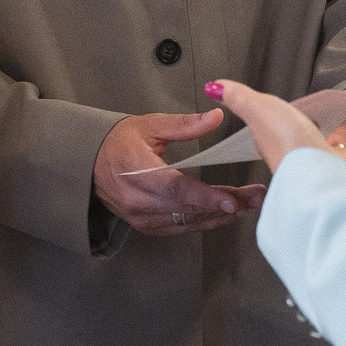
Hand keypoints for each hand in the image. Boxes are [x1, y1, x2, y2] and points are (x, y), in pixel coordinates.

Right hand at [94, 110, 242, 236]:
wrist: (90, 163)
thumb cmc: (119, 142)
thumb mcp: (150, 125)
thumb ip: (184, 125)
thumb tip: (215, 117)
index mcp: (136, 171)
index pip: (176, 189)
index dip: (206, 196)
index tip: (232, 200)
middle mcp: (138, 200)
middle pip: (188, 208)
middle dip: (225, 204)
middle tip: (255, 197)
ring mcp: (141, 217)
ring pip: (188, 222)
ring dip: (220, 215)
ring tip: (248, 205)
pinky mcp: (146, 226)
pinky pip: (181, 228)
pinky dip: (205, 221)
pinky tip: (225, 214)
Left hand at [207, 80, 345, 178]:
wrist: (318, 177)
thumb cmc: (287, 146)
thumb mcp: (260, 110)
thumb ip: (240, 98)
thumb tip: (214, 86)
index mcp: (275, 142)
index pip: (273, 129)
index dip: (276, 118)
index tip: (283, 109)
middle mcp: (299, 155)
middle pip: (309, 135)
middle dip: (318, 123)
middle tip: (326, 113)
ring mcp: (324, 164)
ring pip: (337, 142)